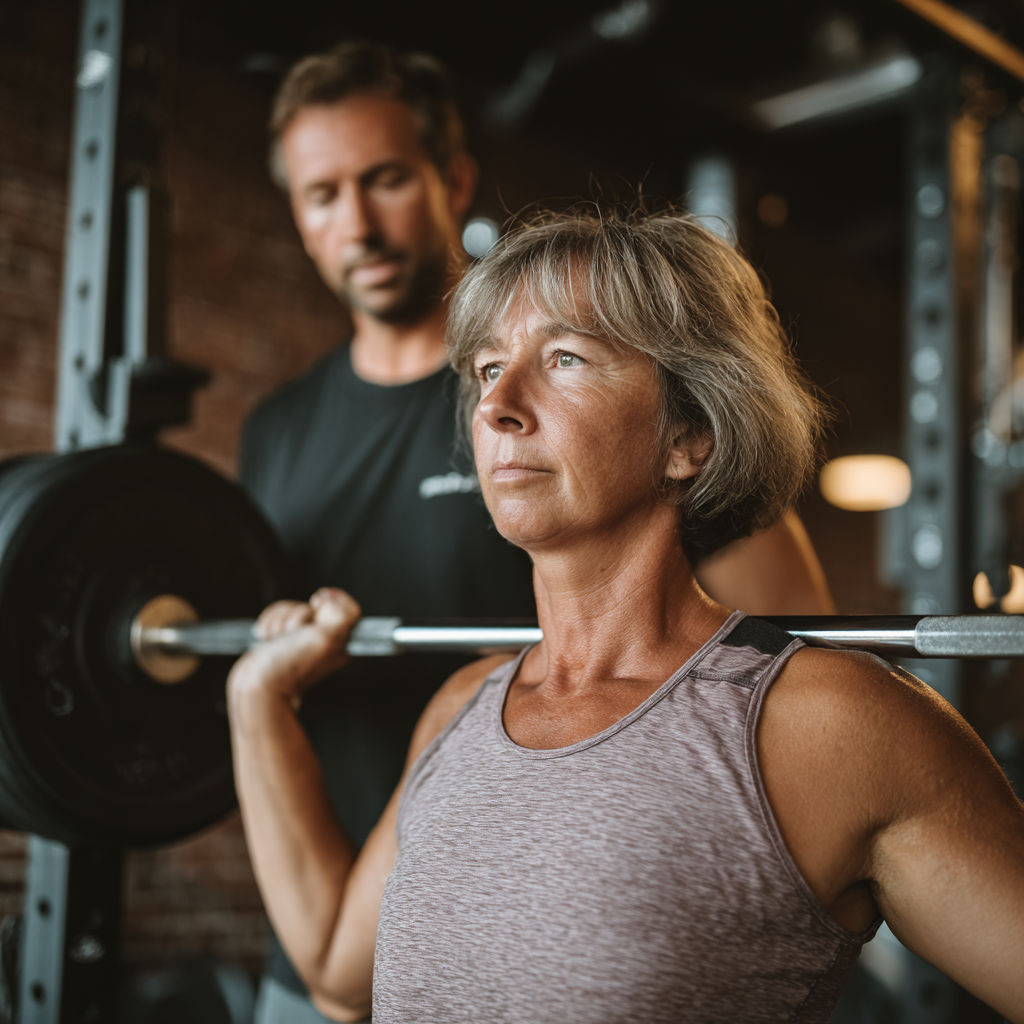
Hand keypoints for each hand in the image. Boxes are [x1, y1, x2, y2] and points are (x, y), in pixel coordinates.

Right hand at [228, 588, 361, 708]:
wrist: (258, 685)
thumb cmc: (290, 667)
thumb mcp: (326, 639)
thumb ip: (340, 615)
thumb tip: (328, 599)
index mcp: (342, 641)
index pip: (348, 608)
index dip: (333, 600)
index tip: (317, 603)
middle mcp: (324, 639)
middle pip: (316, 605)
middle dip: (297, 614)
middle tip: (293, 632)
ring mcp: (301, 638)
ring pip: (293, 608)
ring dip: (280, 620)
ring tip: (277, 639)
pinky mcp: (281, 638)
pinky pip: (276, 616)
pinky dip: (269, 623)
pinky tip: (267, 638)